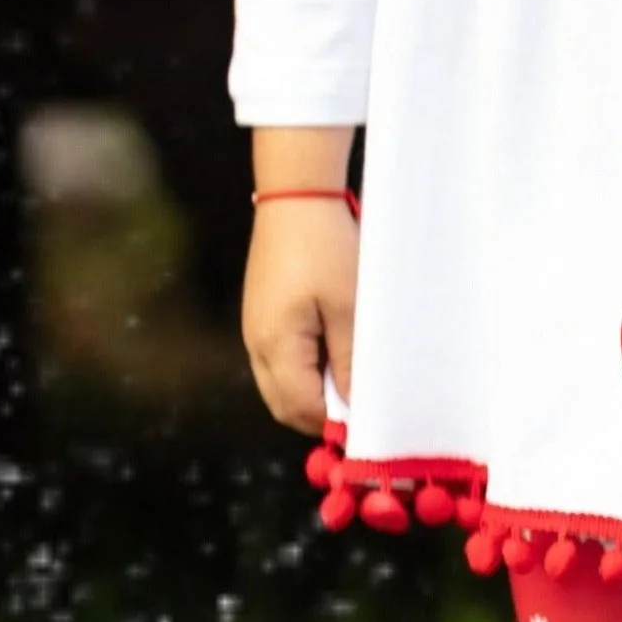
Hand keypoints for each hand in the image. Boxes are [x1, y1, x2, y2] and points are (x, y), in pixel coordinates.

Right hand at [242, 198, 359, 433]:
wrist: (296, 197)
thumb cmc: (326, 247)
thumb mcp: (349, 308)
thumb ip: (350, 362)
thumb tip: (353, 407)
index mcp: (274, 345)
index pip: (300, 409)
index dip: (334, 424)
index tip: (367, 422)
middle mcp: (255, 344)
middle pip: (284, 406)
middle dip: (320, 415)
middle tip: (360, 406)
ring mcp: (254, 330)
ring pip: (280, 386)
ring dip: (313, 392)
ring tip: (351, 377)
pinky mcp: (261, 317)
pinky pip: (278, 362)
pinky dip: (305, 370)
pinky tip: (334, 352)